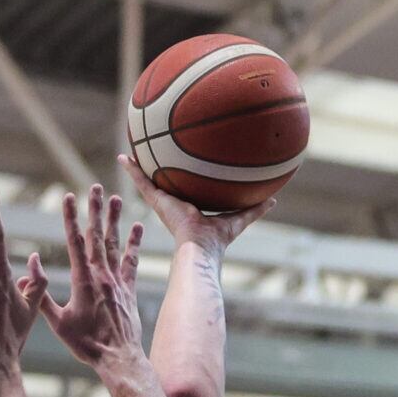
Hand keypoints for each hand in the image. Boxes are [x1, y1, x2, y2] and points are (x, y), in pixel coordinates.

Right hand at [39, 185, 145, 364]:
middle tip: (95, 187)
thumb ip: (40, 296)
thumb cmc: (86, 344)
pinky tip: (138, 227)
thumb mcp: (57, 322)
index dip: (71, 218)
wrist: (119, 358)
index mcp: (82, 280)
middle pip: (97, 236)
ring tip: (115, 198)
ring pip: (115, 244)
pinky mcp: (130, 290)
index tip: (68, 197)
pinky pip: (132, 261)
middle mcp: (102, 275)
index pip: (74, 241)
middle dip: (94, 210)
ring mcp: (118, 281)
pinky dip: (134, 244)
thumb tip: (26, 271)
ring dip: (114, 220)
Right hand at [119, 154, 272, 253]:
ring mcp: (163, 202)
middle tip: (154, 154)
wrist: (200, 246)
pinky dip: (131, 169)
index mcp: (192, 208)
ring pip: (148, 181)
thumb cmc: (218, 238)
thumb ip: (255, 209)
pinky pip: (141, 182)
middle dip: (161, 171)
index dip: (185, 181)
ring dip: (140, 167)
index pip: (187, 191)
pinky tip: (123, 156)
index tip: (182, 170)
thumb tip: (274, 200)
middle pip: (166, 183)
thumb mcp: (239, 217)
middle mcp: (175, 204)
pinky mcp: (156, 201)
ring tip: (132, 150)